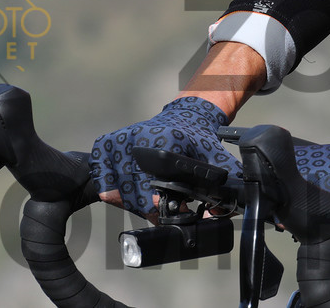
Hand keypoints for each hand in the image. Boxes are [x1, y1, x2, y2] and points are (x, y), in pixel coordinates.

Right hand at [90, 96, 236, 217]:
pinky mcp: (105, 144)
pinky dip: (114, 190)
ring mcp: (118, 142)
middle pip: (134, 195)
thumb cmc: (197, 140)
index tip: (173, 213)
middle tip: (162, 210)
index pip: (153, 189)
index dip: (161, 207)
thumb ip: (224, 182)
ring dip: (131, 203)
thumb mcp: (215, 157)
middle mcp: (137, 140)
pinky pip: (102, 181)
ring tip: (149, 197)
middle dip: (148, 209)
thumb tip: (227, 210)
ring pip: (116, 192)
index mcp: (164, 143)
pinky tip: (131, 187)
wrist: (183, 116)